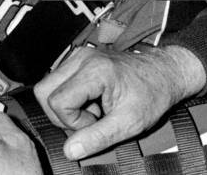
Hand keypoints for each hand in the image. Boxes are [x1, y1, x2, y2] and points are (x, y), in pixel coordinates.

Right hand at [34, 45, 205, 159]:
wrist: (162, 73)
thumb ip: (97, 138)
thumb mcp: (128, 123)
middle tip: (90, 119)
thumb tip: (70, 150)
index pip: (57, 101)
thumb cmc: (151, 93)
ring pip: (48, 86)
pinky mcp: (79, 58)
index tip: (95, 123)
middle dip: (62, 114)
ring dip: (66, 105)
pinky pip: (58, 81)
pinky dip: (69, 96)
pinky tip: (92, 100)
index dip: (72, 121)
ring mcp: (79, 55)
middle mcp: (82, 57)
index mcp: (95, 70)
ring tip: (94, 109)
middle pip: (44, 91)